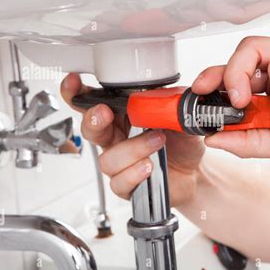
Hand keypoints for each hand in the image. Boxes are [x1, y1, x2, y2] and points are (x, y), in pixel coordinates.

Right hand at [60, 73, 204, 205]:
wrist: (194, 171)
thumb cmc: (181, 143)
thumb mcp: (177, 117)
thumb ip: (164, 103)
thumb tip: (154, 93)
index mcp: (123, 117)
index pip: (94, 103)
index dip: (78, 93)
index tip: (74, 83)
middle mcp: (117, 139)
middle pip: (90, 129)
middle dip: (94, 120)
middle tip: (105, 113)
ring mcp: (120, 163)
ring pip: (108, 158)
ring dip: (133, 148)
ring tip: (158, 141)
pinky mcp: (127, 185)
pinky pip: (119, 182)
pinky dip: (134, 173)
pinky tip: (149, 166)